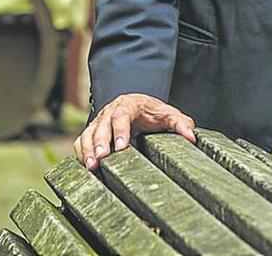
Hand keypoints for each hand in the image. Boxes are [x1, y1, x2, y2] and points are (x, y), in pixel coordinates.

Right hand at [73, 93, 195, 170]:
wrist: (138, 106)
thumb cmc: (153, 113)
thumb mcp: (169, 114)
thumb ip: (180, 123)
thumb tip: (191, 136)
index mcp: (128, 105)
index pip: (121, 115)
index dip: (120, 131)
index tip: (122, 147)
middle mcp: (110, 112)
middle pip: (102, 125)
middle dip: (100, 143)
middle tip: (100, 159)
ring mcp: (99, 122)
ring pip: (88, 133)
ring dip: (88, 150)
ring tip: (90, 167)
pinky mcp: (92, 132)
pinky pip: (81, 140)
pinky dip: (80, 152)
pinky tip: (84, 167)